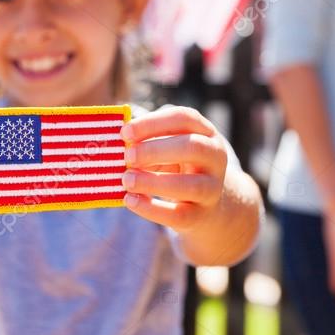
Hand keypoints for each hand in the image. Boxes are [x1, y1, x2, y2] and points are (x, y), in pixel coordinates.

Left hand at [120, 107, 228, 233]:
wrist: (207, 206)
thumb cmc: (179, 168)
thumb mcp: (169, 149)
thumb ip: (148, 142)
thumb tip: (119, 142)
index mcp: (206, 133)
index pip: (185, 119)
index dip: (154, 123)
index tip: (125, 132)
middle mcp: (215, 158)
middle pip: (192, 147)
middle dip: (155, 150)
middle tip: (127, 156)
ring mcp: (212, 189)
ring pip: (189, 185)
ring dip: (153, 182)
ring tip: (127, 180)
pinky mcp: (200, 216)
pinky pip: (178, 214)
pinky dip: (151, 208)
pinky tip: (131, 200)